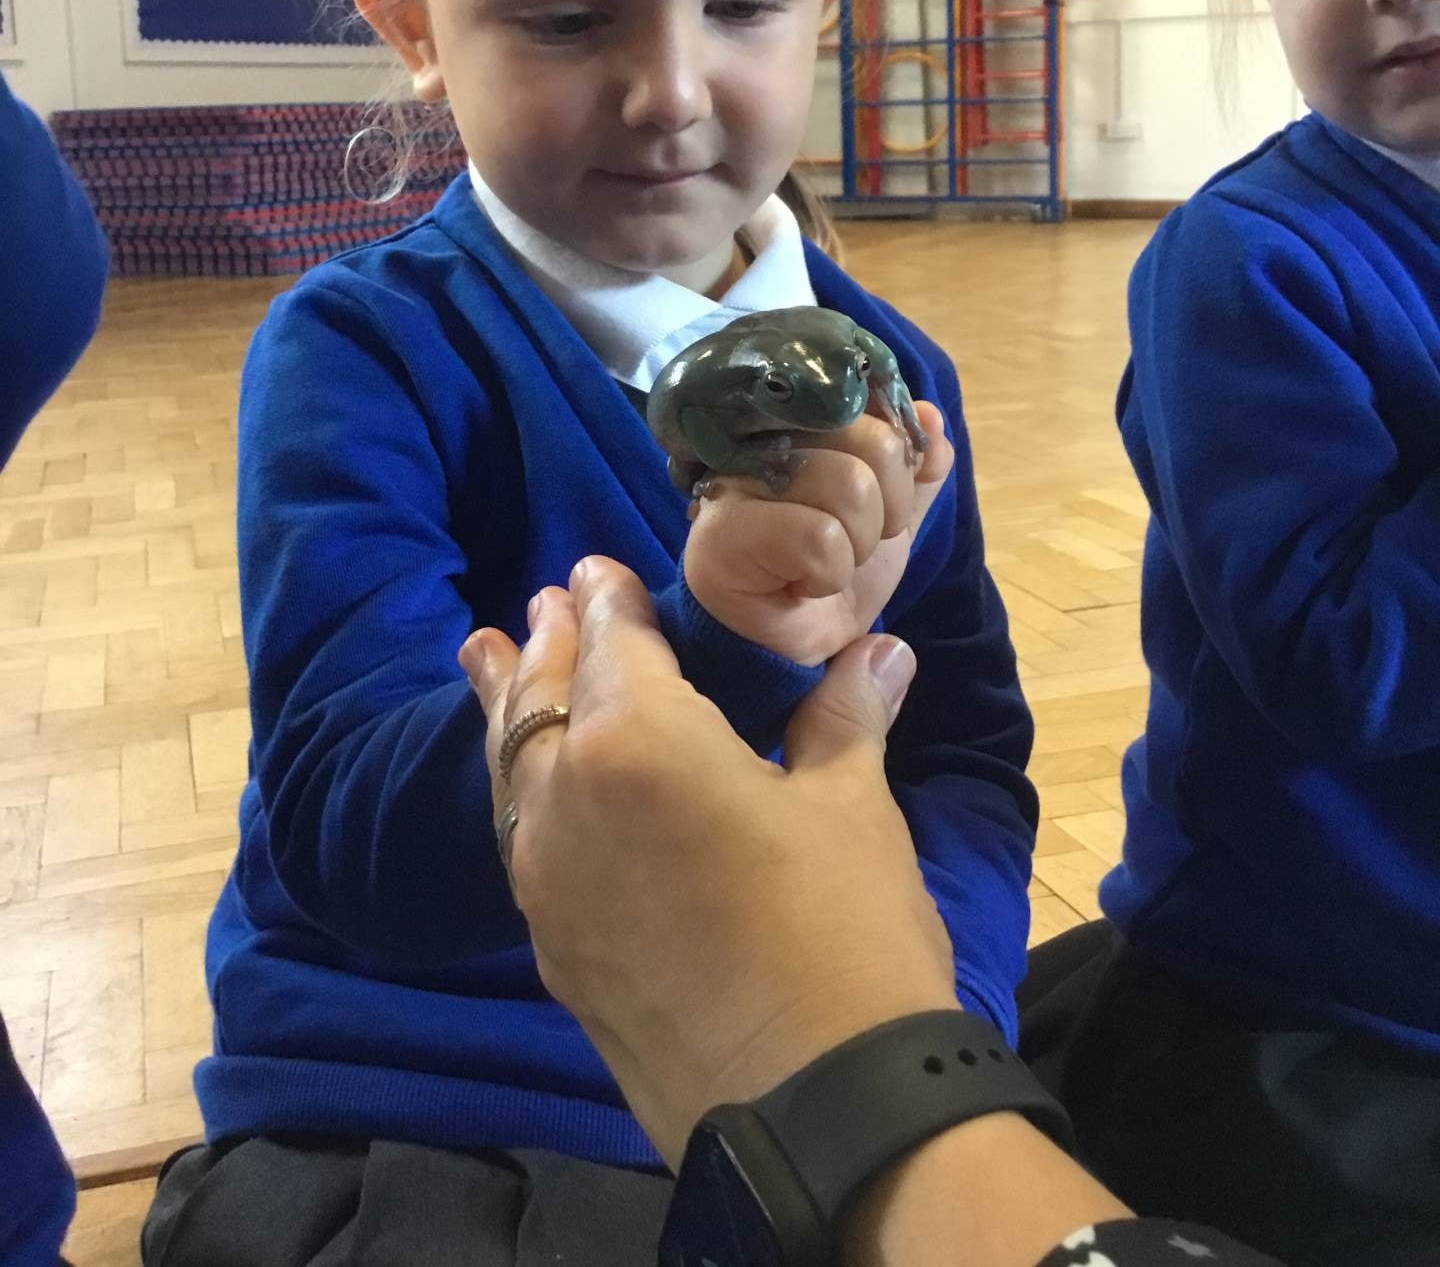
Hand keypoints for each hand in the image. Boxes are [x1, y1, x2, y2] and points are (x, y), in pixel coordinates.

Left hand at [460, 557, 959, 1167]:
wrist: (817, 1110)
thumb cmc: (845, 934)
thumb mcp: (852, 809)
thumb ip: (843, 718)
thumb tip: (874, 649)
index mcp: (639, 741)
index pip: (611, 643)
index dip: (606, 601)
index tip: (595, 569)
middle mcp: (567, 800)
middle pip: (542, 699)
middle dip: (549, 644)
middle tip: (546, 600)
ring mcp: (547, 882)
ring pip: (509, 770)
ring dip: (507, 708)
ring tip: (487, 658)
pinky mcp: (553, 948)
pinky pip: (519, 840)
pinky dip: (518, 791)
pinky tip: (532, 788)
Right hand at [683, 402, 954, 664]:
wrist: (791, 644)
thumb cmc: (831, 566)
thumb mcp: (890, 513)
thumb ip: (917, 466)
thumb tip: (930, 416)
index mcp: (798, 419)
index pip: (875, 401)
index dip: (898, 459)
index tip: (878, 499)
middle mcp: (759, 434)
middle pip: (875, 442)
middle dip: (883, 512)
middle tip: (847, 541)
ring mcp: (733, 480)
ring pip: (851, 487)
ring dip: (856, 547)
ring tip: (822, 563)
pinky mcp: (722, 534)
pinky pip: (819, 538)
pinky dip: (829, 575)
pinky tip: (800, 584)